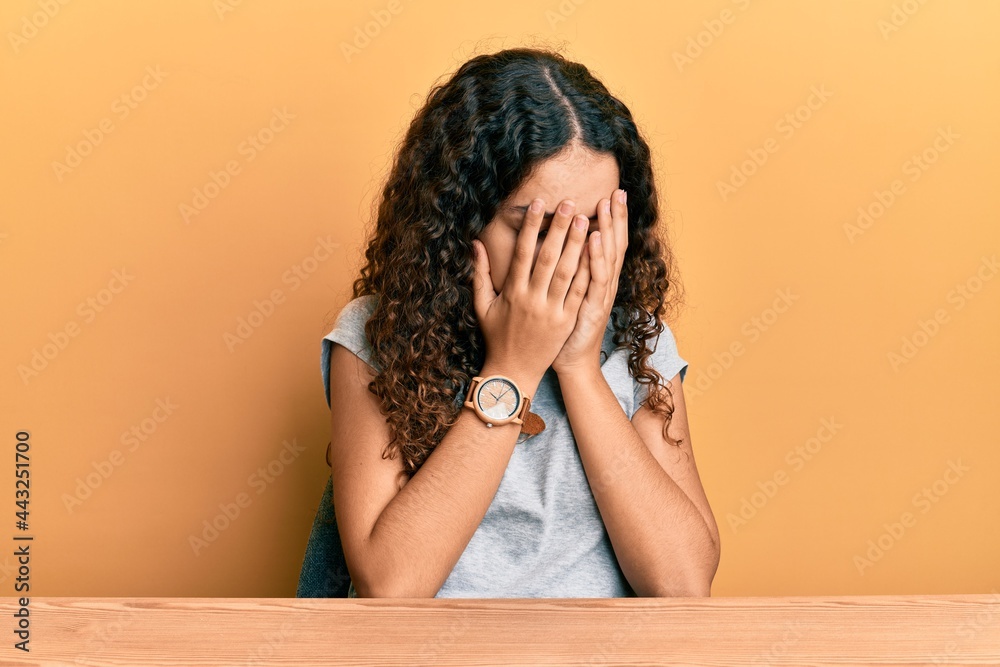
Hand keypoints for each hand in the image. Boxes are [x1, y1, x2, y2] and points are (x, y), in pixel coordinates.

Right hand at [471, 198, 591, 384]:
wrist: (513, 371)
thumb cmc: (497, 337)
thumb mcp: (482, 305)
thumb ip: (480, 273)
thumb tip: (476, 243)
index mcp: (512, 292)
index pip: (523, 252)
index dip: (531, 226)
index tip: (539, 204)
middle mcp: (532, 299)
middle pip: (548, 257)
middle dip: (559, 228)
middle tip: (570, 203)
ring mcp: (551, 311)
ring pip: (566, 272)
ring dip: (577, 245)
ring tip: (586, 220)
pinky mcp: (566, 322)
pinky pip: (579, 293)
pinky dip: (588, 272)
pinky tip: (597, 253)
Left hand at [551, 188, 627, 375]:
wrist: (571, 362)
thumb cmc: (564, 329)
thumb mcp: (567, 295)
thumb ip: (567, 269)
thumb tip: (560, 244)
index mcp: (598, 279)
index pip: (609, 243)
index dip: (612, 220)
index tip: (611, 194)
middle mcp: (604, 284)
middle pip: (614, 244)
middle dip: (616, 217)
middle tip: (617, 190)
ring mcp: (601, 295)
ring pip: (608, 256)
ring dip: (609, 229)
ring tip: (607, 204)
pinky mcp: (593, 307)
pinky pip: (596, 279)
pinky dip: (597, 257)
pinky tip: (595, 237)